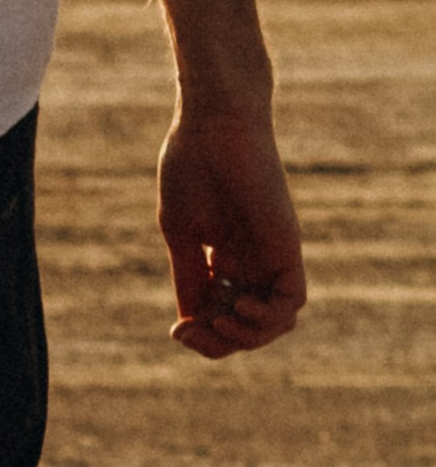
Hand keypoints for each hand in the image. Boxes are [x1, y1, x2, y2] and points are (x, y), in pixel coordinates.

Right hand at [156, 110, 305, 357]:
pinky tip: (235, 304)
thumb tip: (189, 319)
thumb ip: (189, 276)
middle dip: (221, 342)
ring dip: (247, 336)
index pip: (224, 314)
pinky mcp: (287, 245)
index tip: (175, 330)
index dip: (203, 334)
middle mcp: (254, 261)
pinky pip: (292, 299)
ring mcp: (272, 254)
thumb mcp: (181, 233)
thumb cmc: (191, 166)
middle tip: (191, 332)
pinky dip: (267, 316)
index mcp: (226, 258)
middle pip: (250, 325)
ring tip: (218, 321)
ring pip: (277, 320)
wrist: (213, 124)